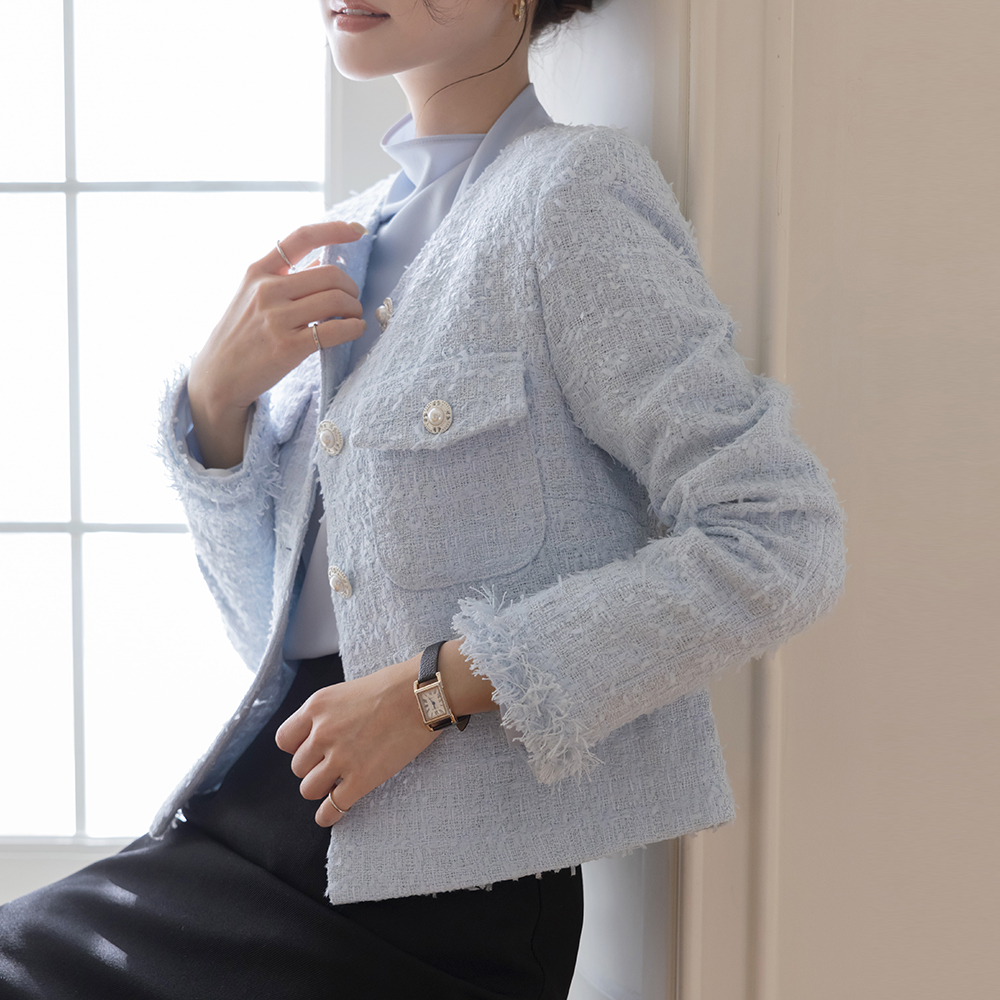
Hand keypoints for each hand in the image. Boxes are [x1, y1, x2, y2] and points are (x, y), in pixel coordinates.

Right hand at [187, 220, 367, 468]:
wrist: (218, 377)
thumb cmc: (240, 336)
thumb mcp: (251, 297)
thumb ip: (285, 279)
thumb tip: (322, 264)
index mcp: (258, 271)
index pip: (301, 238)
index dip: (334, 230)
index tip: (358, 231)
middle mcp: (266, 290)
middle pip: (329, 274)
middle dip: (350, 286)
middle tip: (353, 300)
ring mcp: (277, 319)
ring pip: (336, 300)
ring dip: (354, 308)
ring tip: (354, 316)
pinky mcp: (288, 347)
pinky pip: (335, 330)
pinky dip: (354, 328)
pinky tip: (356, 330)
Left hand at [275, 654, 436, 826]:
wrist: (423, 695)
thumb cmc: (393, 686)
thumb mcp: (347, 691)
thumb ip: (329, 713)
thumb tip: (322, 734)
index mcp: (316, 707)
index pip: (284, 740)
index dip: (297, 747)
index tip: (312, 748)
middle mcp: (322, 733)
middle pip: (298, 766)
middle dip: (314, 767)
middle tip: (334, 763)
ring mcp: (341, 758)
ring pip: (309, 789)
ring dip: (322, 788)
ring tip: (337, 783)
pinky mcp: (361, 779)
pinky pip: (332, 807)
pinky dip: (329, 815)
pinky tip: (331, 815)